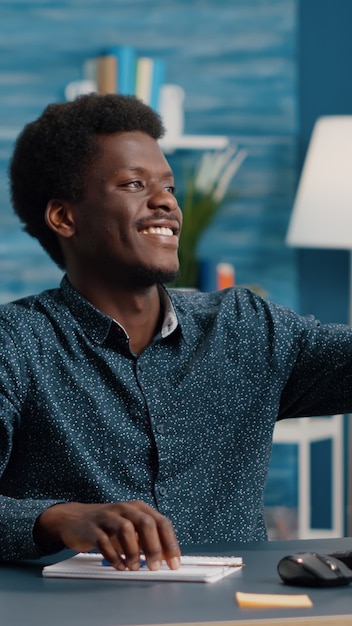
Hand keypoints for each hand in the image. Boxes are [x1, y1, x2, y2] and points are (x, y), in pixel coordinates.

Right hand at [34, 500, 180, 570]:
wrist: (75, 519)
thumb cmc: (108, 525)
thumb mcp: (131, 527)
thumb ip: (148, 539)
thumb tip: (167, 557)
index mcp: (138, 508)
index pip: (161, 522)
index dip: (170, 543)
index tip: (174, 563)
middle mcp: (125, 509)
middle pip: (146, 523)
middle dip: (154, 547)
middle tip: (155, 567)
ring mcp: (107, 517)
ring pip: (126, 529)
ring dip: (133, 552)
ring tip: (134, 567)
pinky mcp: (92, 528)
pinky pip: (104, 541)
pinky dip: (113, 556)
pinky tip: (119, 566)